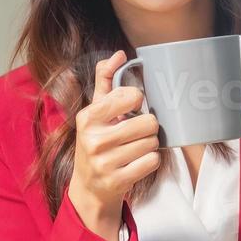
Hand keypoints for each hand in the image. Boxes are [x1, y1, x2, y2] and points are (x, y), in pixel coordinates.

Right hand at [68, 50, 161, 229]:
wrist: (90, 186)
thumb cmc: (97, 140)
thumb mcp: (95, 110)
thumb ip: (106, 79)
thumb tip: (120, 54)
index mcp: (88, 117)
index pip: (131, 96)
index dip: (138, 102)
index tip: (130, 109)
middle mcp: (93, 140)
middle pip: (149, 122)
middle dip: (147, 127)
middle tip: (135, 133)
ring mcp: (104, 163)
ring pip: (152, 143)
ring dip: (149, 144)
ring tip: (134, 148)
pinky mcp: (118, 181)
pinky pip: (153, 161)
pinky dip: (151, 161)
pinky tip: (137, 162)